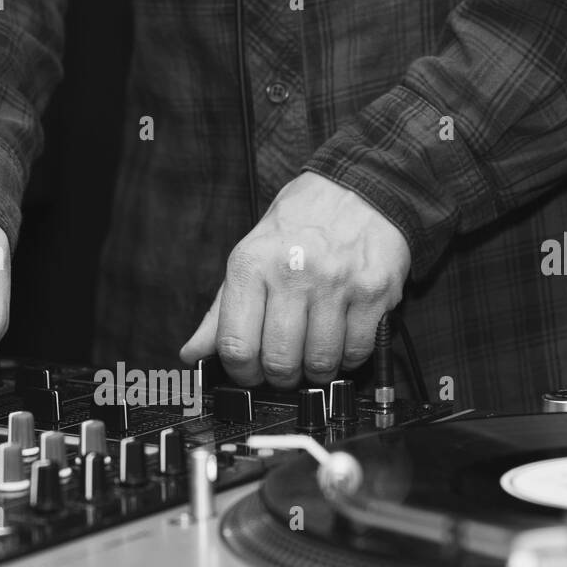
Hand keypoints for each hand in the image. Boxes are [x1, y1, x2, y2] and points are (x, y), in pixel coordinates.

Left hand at [180, 172, 410, 387]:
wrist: (357, 188)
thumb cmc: (298, 225)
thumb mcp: (249, 257)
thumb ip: (221, 311)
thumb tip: (193, 353)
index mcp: (251, 265)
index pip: (236, 346)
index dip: (242, 374)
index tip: (250, 374)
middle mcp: (292, 274)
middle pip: (279, 362)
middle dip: (280, 378)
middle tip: (285, 369)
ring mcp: (336, 284)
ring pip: (320, 362)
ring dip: (316, 371)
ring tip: (314, 355)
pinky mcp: (373, 292)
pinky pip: (357, 350)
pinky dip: (348, 358)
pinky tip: (341, 341)